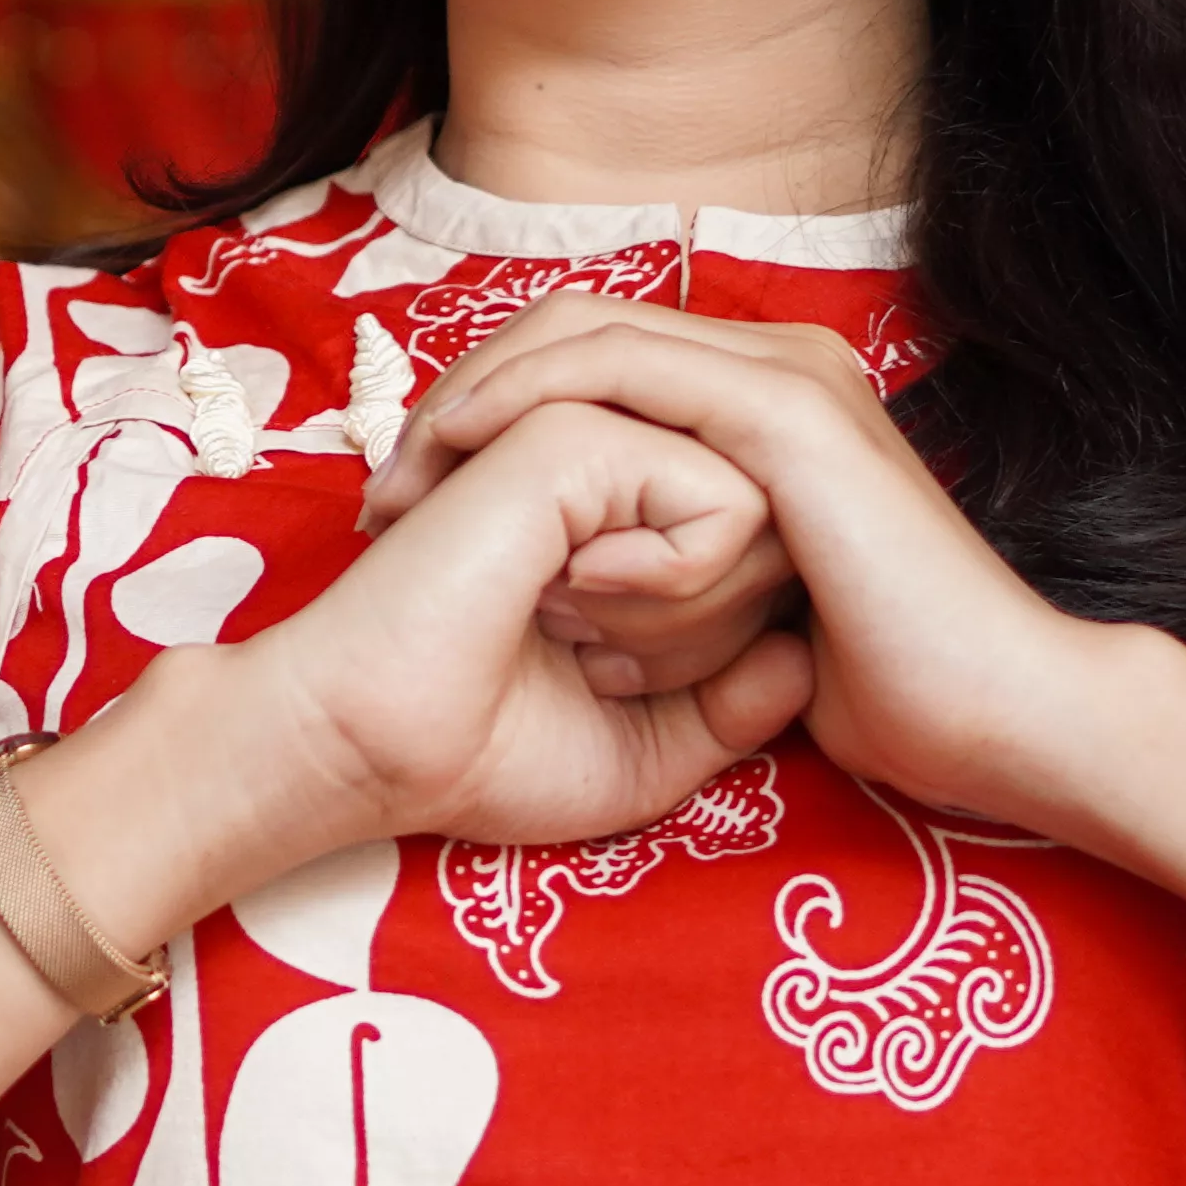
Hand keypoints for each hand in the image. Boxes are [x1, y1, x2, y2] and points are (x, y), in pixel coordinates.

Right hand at [242, 397, 815, 854]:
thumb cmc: (488, 754)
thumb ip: (737, 708)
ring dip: (684, 614)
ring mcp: (597, 435)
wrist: (384, 752)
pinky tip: (563, 591)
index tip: (595, 674)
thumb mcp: (650, 750)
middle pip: (782, 534)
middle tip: (581, 650)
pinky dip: (668, 584)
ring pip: (763, 514)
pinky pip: (724, 504)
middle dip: (705, 633)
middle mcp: (616, 465)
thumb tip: (801, 650)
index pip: (769, 561)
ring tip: (568, 622)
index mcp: (622, 523)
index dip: (713, 648)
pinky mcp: (579, 432)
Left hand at [360, 294, 1170, 835]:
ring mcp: (787, 379)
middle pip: (574, 329)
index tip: (409, 494)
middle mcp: (778, 367)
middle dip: (463, 394)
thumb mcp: (748, 612)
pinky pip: (618, 377)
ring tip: (407, 475)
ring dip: (478, 397)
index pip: (596, 358)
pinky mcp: (785, 413)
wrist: (998, 718)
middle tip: (384, 480)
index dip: (491, 406)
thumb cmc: (893, 690)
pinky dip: (528, 405)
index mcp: (770, 403)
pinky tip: (465, 457)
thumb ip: (683, 566)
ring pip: (584, 337)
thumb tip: (588, 577)